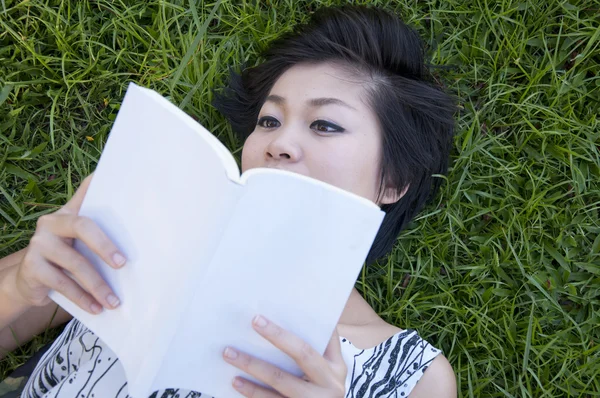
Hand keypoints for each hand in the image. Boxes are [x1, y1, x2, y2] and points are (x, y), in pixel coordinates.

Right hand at [11, 174, 125, 313]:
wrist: (28, 282)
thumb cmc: (66, 259)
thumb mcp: (80, 244)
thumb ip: (102, 234)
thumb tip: (142, 233)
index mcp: (69, 213)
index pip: (85, 193)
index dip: (97, 182)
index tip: (113, 174)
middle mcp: (51, 223)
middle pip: (83, 226)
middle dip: (105, 246)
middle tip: (123, 264)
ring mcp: (39, 244)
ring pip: (75, 263)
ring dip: (98, 285)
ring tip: (114, 302)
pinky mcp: (32, 267)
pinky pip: (62, 283)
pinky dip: (82, 298)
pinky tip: (96, 308)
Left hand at [223, 315, 346, 396]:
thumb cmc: (328, 381)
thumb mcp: (334, 365)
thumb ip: (326, 342)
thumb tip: (310, 308)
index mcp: (335, 370)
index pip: (305, 349)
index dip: (280, 336)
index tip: (256, 320)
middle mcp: (327, 389)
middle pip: (289, 369)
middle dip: (263, 353)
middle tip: (234, 342)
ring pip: (277, 387)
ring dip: (251, 371)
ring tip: (230, 357)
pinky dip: (253, 393)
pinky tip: (237, 383)